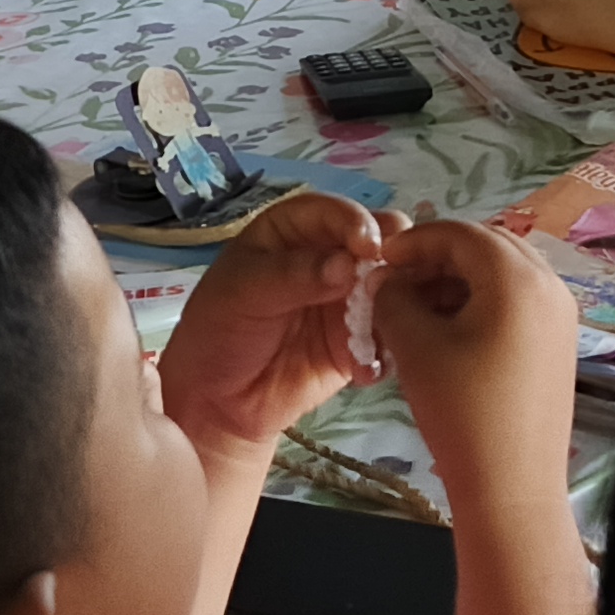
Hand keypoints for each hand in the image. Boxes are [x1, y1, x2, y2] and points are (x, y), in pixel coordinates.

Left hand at [154, 189, 387, 455]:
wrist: (215, 401)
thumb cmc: (218, 330)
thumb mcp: (244, 292)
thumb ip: (295, 275)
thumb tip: (348, 264)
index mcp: (295, 230)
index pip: (334, 213)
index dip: (356, 223)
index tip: (370, 246)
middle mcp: (329, 259)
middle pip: (376, 244)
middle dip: (392, 258)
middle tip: (399, 280)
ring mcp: (346, 301)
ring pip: (389, 291)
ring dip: (395, 306)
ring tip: (384, 330)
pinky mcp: (356, 343)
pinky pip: (384, 340)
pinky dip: (384, 352)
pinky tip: (366, 371)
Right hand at [372, 217, 580, 523]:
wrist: (511, 488)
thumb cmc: (461, 412)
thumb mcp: (415, 347)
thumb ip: (393, 298)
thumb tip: (386, 279)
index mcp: (518, 277)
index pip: (460, 234)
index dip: (415, 240)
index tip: (380, 259)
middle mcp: (550, 285)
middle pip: (488, 246)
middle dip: (440, 257)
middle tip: (399, 281)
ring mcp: (561, 315)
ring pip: (504, 274)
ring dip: (461, 279)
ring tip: (419, 308)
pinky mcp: (560, 343)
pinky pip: (519, 301)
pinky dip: (483, 303)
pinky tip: (451, 331)